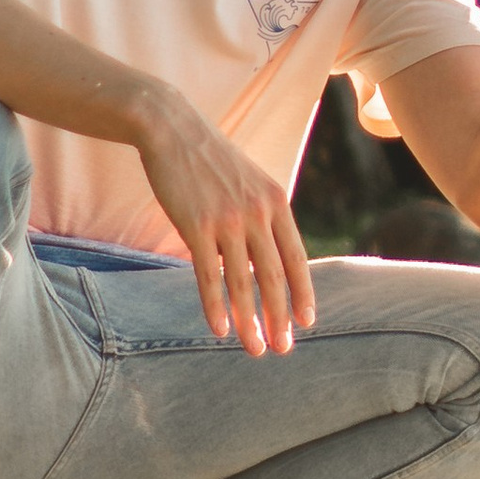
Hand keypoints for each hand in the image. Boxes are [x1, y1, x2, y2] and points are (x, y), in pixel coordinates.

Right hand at [132, 96, 315, 354]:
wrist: (172, 129)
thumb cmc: (210, 161)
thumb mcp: (250, 182)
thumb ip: (264, 216)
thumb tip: (270, 257)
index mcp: (275, 202)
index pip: (296, 257)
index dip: (302, 292)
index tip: (307, 322)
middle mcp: (257, 213)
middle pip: (274, 276)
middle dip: (280, 317)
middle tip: (283, 348)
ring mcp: (227, 219)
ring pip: (244, 282)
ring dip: (250, 321)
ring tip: (255, 349)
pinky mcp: (196, 225)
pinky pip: (209, 275)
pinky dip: (215, 305)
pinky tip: (220, 329)